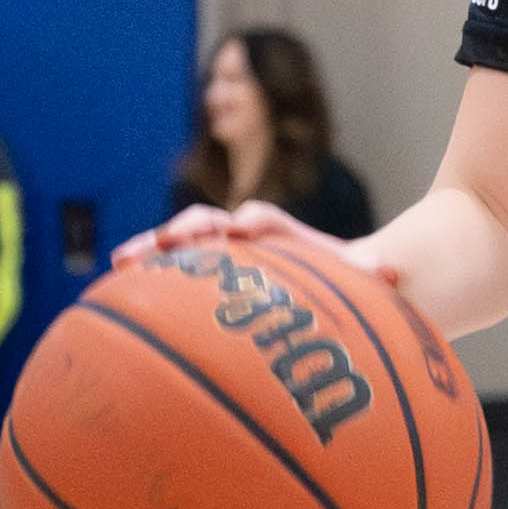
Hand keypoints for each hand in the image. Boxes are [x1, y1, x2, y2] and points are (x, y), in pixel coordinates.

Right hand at [124, 196, 358, 273]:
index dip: (252, 222)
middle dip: (187, 229)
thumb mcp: (362, 276)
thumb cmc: (350, 278)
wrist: (338, 274)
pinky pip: (174, 271)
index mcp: (281, 234)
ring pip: (184, 244)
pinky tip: (114, 288)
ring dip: (155, 248)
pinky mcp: (209, 272)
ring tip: (123, 260)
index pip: (263, 220)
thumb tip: (392, 270)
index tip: (241, 229)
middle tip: (164, 239)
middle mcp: (247, 236)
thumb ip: (370, 271)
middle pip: (211, 223)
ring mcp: (224, 252)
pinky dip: (148, 275)